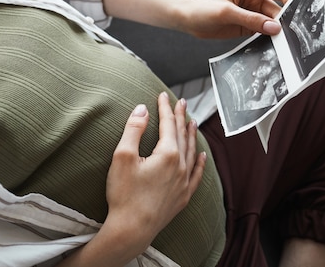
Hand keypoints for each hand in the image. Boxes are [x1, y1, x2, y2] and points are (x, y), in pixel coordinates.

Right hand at [57, 92, 205, 266]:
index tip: (163, 95)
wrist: (131, 229)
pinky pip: (196, 174)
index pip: (167, 124)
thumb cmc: (124, 194)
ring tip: (192, 121)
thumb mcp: (122, 157)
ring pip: (191, 152)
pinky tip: (202, 156)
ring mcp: (183, 182)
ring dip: (191, 135)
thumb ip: (133, 130)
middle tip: (181, 102)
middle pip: (182, 135)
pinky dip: (199, 162)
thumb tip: (142, 109)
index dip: (165, 108)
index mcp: (167, 154)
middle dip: (180, 116)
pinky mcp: (182, 197)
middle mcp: (180, 166)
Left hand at [176, 0, 292, 38]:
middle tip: (290, 35)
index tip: (297, 13)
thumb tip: (274, 27)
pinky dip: (268, 39)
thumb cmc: (203, 9)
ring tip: (284, 43)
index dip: (290, 0)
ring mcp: (252, 15)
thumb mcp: (227, 13)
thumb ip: (251, 20)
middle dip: (284, 22)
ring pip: (272, 23)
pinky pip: (263, 33)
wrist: (188, 20)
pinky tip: (273, 46)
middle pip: (277, 11)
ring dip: (277, 32)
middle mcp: (255, 1)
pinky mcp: (247, 28)